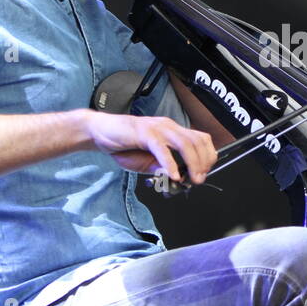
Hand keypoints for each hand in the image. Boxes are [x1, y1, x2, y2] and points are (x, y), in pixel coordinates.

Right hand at [82, 111, 215, 183]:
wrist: (99, 132)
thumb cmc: (123, 145)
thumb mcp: (146, 162)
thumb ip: (161, 168)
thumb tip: (177, 179)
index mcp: (172, 131)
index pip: (200, 139)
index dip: (207, 156)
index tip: (204, 172)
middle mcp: (168, 127)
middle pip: (197, 141)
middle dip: (203, 162)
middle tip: (200, 179)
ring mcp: (157, 128)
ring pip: (184, 143)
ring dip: (192, 162)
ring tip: (192, 179)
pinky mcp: (143, 132)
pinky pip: (161, 148)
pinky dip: (170, 162)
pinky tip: (173, 174)